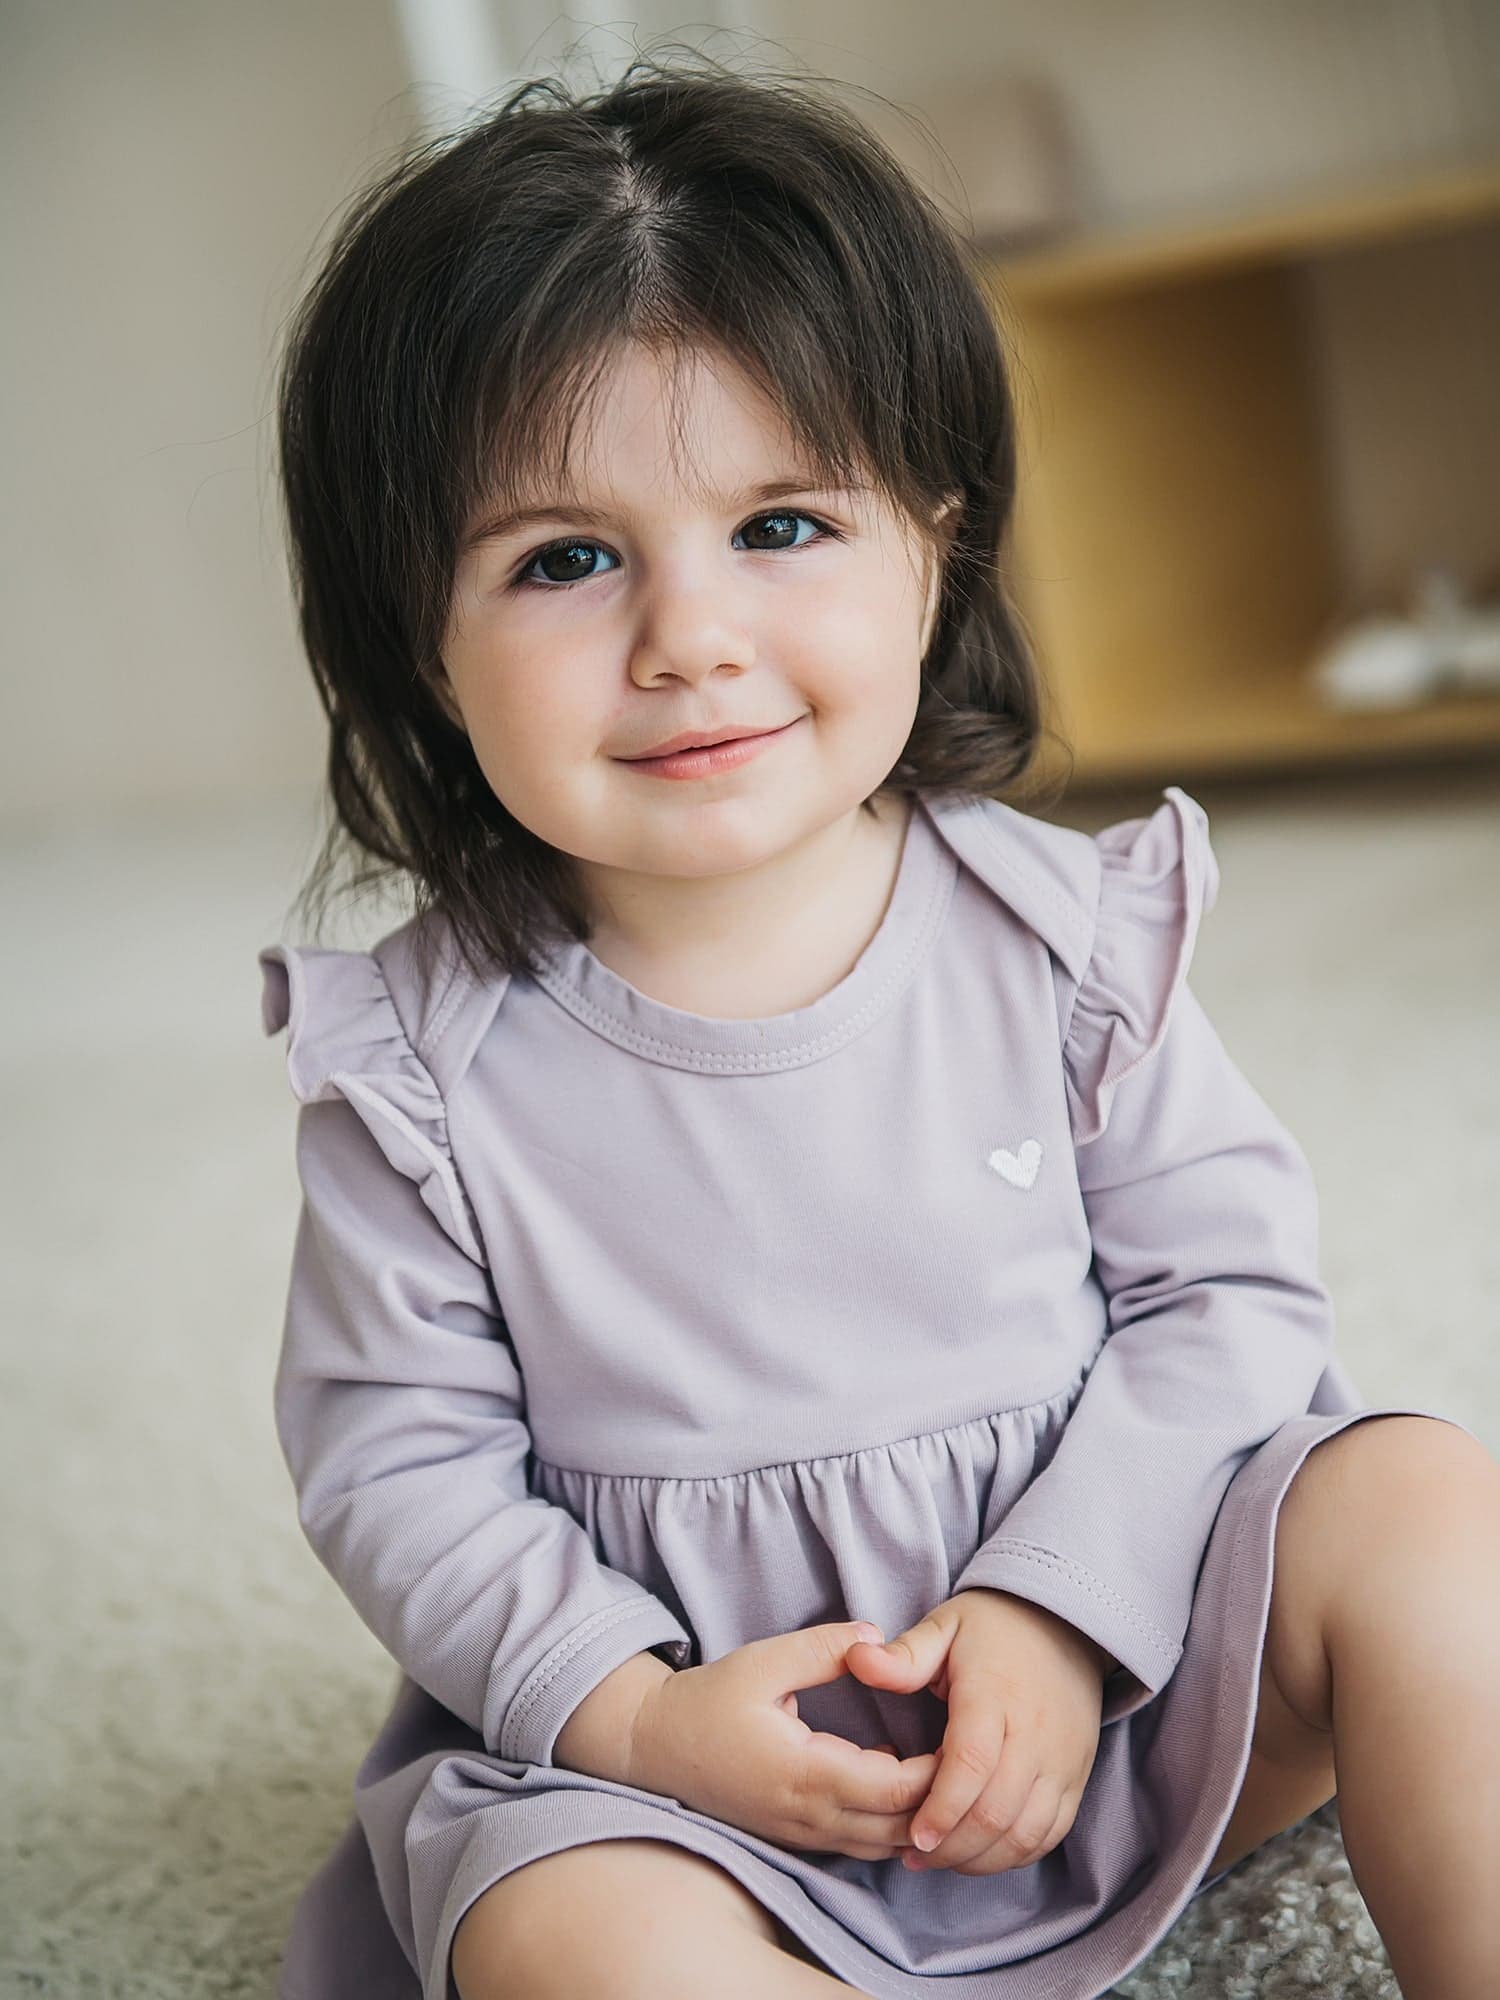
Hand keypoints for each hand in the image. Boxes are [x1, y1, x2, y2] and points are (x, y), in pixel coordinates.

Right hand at [625, 1620, 939, 1861]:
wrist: (653, 1747)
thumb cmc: (707, 1702)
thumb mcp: (764, 1661)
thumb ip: (825, 1648)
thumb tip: (877, 1637)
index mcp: (805, 1774)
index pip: (895, 1790)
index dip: (938, 1772)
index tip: (965, 1736)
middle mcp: (808, 1817)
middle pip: (899, 1829)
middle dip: (941, 1800)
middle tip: (973, 1757)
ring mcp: (802, 1835)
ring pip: (884, 1846)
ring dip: (919, 1817)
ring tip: (948, 1773)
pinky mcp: (797, 1837)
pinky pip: (861, 1844)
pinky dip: (893, 1825)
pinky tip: (906, 1786)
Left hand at [844, 1589, 1108, 1875]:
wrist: (1064, 1624)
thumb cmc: (993, 1627)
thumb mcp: (945, 1626)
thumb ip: (904, 1655)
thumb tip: (856, 1662)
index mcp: (996, 1695)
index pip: (972, 1764)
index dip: (942, 1808)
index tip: (913, 1836)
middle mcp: (1035, 1733)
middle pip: (997, 1811)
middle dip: (952, 1846)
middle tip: (913, 1855)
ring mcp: (1061, 1759)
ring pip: (1025, 1832)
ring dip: (981, 1858)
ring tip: (939, 1859)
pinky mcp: (1075, 1777)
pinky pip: (1050, 1832)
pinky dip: (1014, 1854)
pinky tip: (979, 1853)